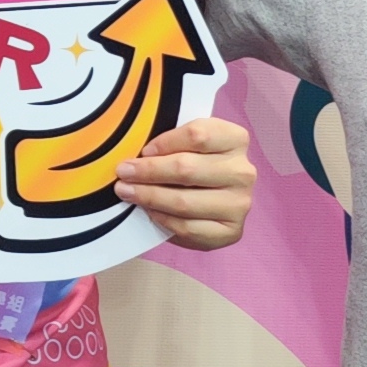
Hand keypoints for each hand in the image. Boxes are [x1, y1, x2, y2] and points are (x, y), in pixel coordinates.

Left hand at [116, 111, 257, 250]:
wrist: (217, 198)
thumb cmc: (198, 163)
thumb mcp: (188, 143)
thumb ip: (170, 142)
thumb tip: (134, 155)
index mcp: (235, 139)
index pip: (197, 135)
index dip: (165, 142)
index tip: (143, 150)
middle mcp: (242, 172)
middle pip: (187, 169)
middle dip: (148, 171)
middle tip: (123, 172)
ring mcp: (239, 204)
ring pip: (184, 201)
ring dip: (149, 197)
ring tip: (127, 192)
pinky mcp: (231, 231)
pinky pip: (188, 227)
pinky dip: (162, 218)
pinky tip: (149, 210)